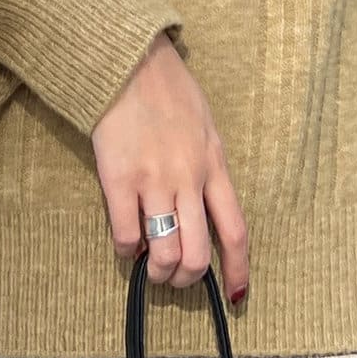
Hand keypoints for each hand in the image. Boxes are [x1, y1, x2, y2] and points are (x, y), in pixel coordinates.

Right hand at [91, 30, 250, 306]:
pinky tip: (125, 243)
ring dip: (157, 272)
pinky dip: (126, 250)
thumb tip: (203, 209)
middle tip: (174, 278)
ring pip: (164, 253)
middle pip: (198, 255)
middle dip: (186, 279)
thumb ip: (207, 167)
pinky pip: (126, 235)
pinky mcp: (119, 178)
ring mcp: (154, 180)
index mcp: (215, 166)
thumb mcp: (205, 127)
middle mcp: (190, 179)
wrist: (129, 60)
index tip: (235, 297)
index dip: (237, 271)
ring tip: (149, 265)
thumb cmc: (167, 90)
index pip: (235, 232)